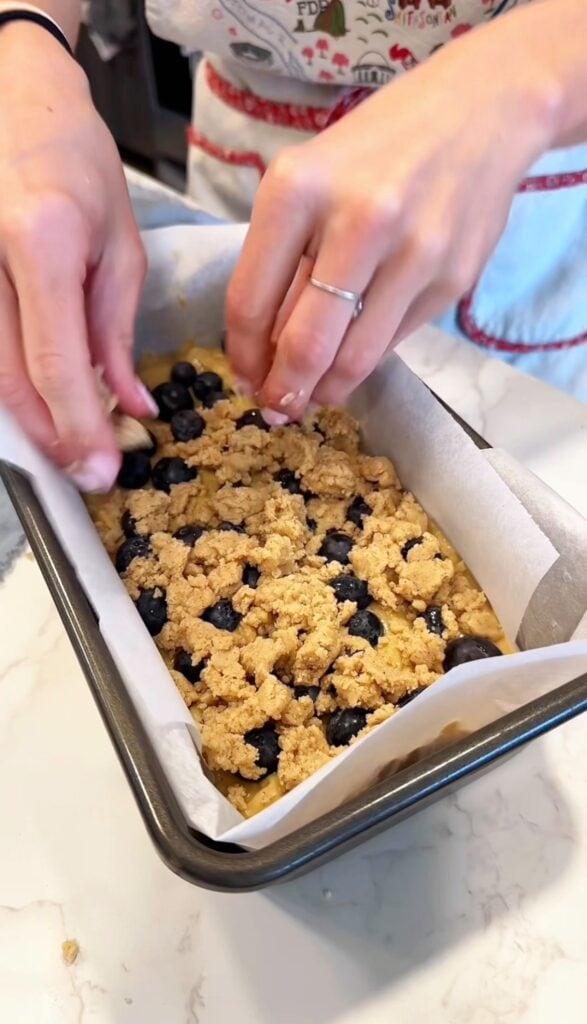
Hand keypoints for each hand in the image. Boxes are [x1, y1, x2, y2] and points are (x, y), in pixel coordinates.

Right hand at [0, 24, 153, 489]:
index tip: (102, 470)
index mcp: (42, 243)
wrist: (12, 98)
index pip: (56, 361)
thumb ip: (117, 333)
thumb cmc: (74, 160)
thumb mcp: (119, 245)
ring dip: (30, 421)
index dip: (79, 427)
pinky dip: (13, 385)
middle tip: (88, 472)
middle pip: (10, 381)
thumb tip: (129, 406)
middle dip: (52, 438)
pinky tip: (42, 401)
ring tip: (70, 445)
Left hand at [226, 15, 555, 420]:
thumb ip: (282, 259)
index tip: (245, 377)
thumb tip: (264, 350)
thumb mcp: (309, 182)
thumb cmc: (375, 149)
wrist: (479, 114)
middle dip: (283, 392)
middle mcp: (357, 221)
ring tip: (314, 395)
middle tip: (277, 410)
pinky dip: (367, 359)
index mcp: (298, 190)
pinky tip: (355, 355)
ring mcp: (413, 253)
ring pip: (354, 358)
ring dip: (326, 390)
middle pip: (305, 344)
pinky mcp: (452, 279)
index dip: (243, 356)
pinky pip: (395, 341)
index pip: (250, 302)